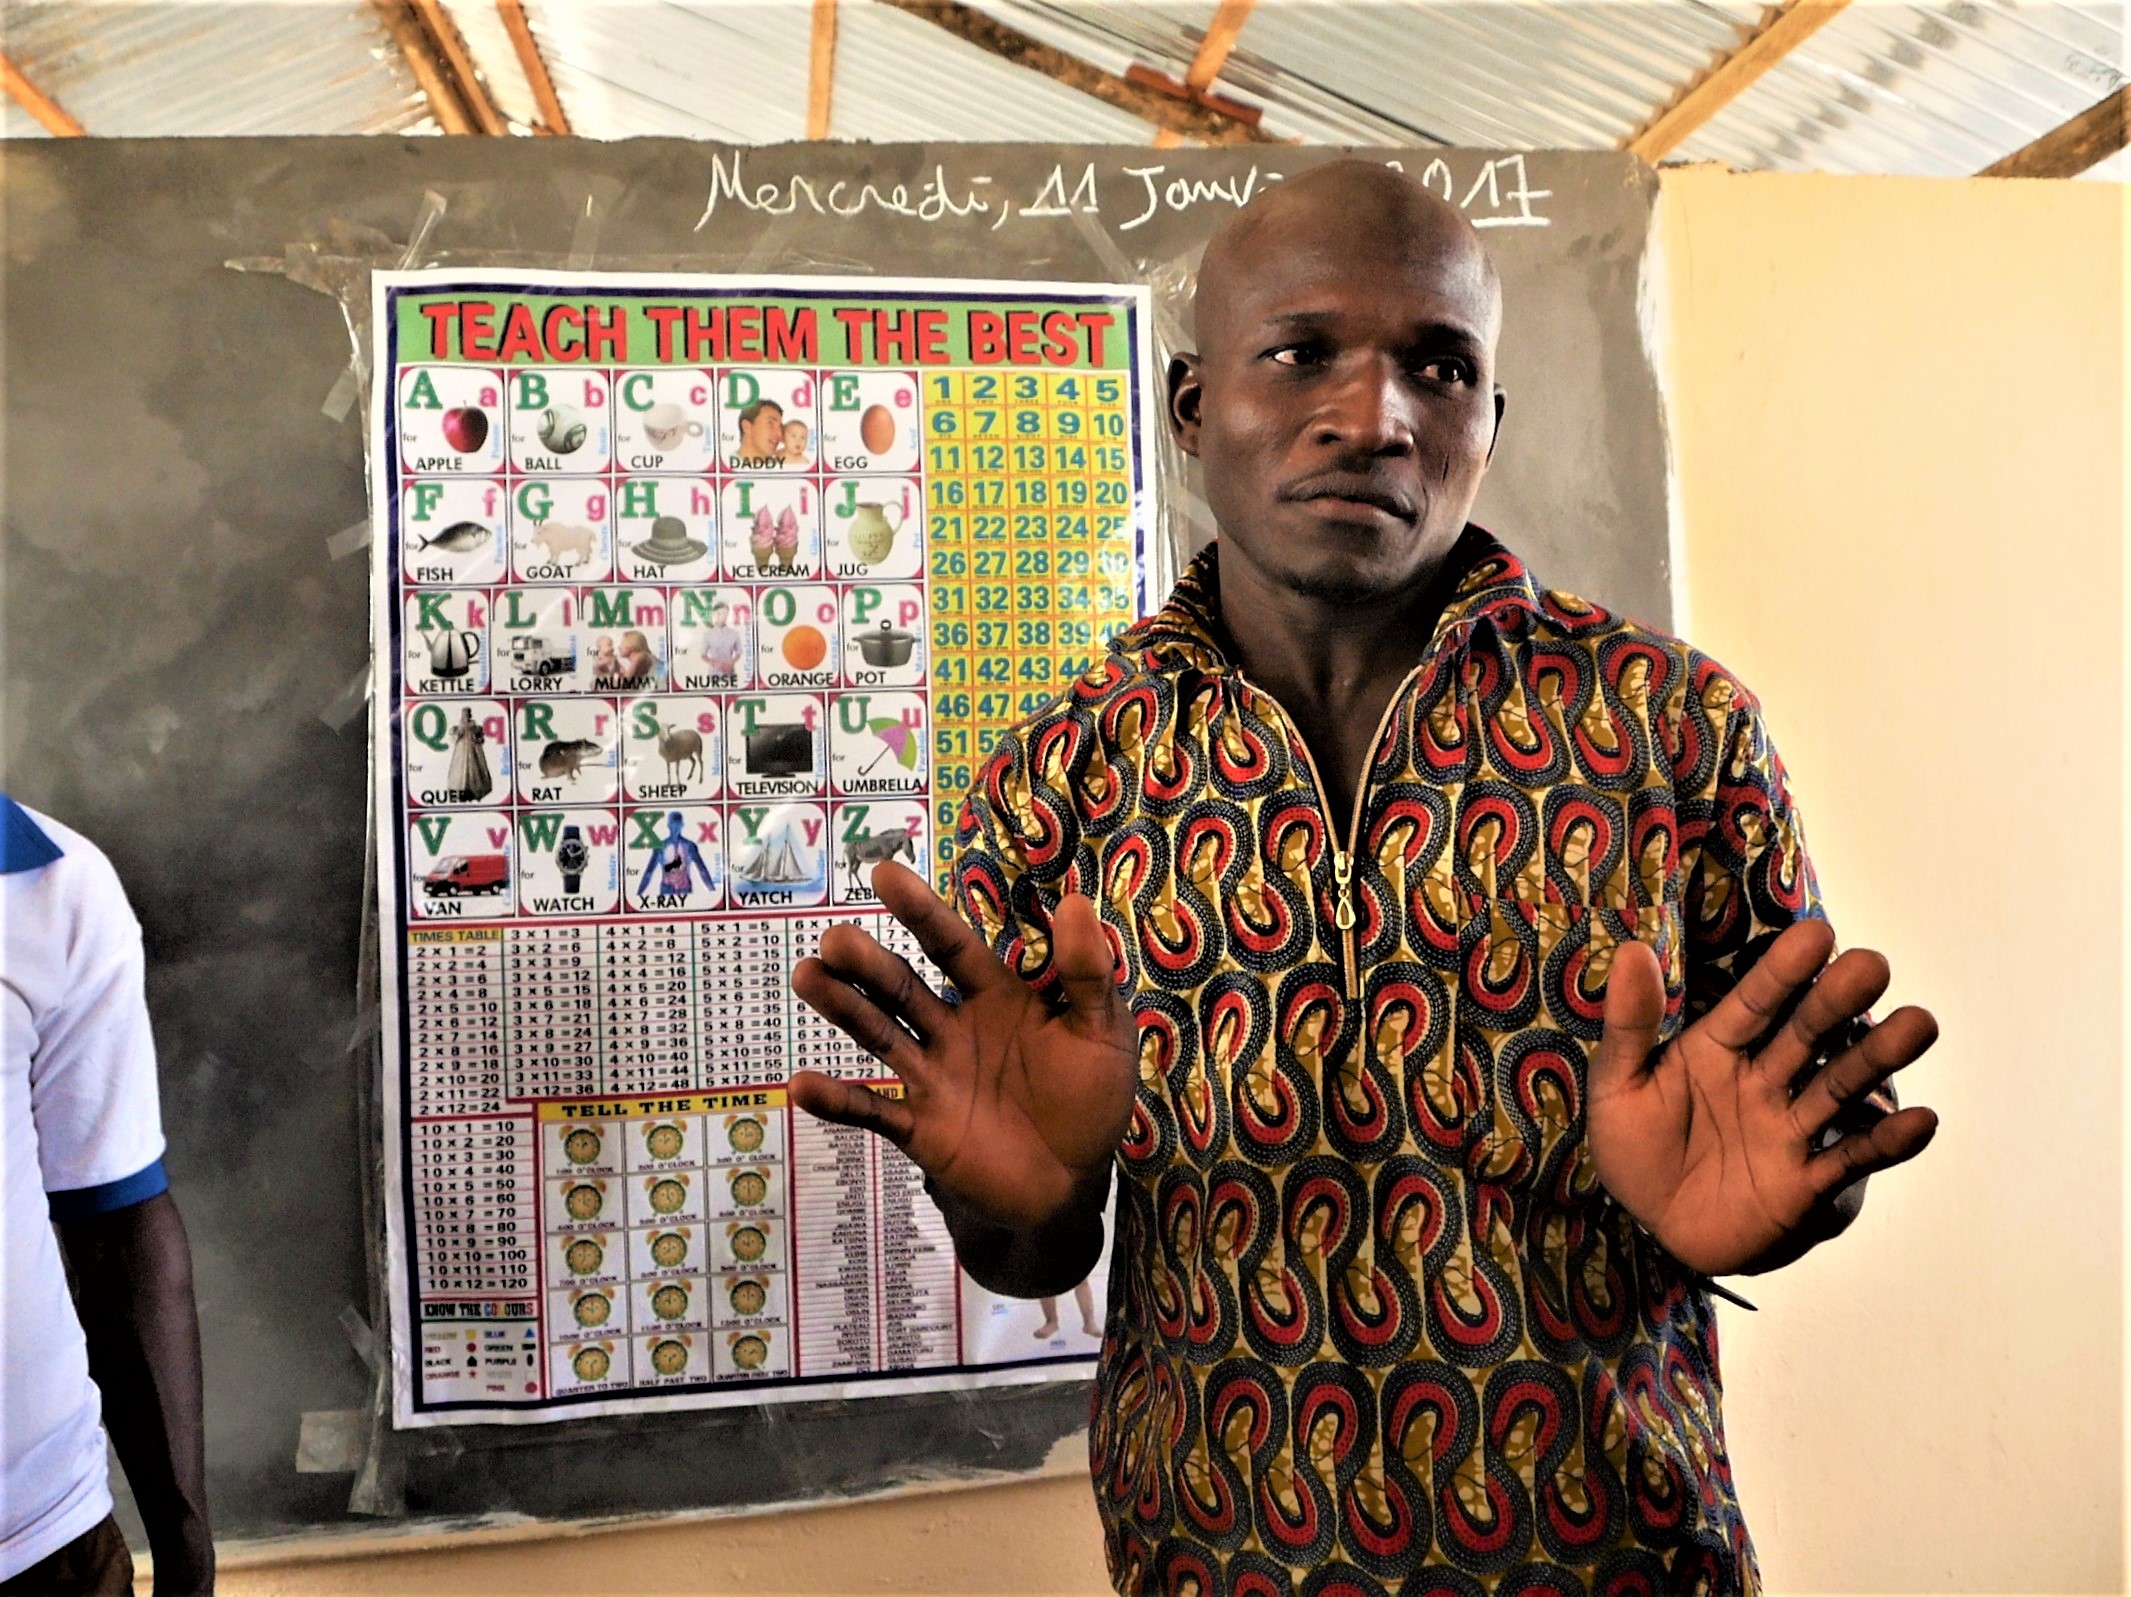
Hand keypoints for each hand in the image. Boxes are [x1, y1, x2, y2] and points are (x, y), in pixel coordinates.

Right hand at [790, 860, 1137, 1231]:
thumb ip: (1087, 973)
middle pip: (902, 987)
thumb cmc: (1089, 1100)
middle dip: (868, 962)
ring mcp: (932, 1078)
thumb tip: (1077, 901)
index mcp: (995, 997)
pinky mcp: (921, 1130)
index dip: (921, 911)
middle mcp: (954, 1029)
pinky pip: (873, 1112)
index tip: (884, 873)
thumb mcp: (1102, 1031)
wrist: (1072, 1186)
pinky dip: (839, 1101)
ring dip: (843, 1007)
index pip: (951, 946)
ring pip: (879, 1035)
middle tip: (836, 939)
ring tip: (808, 975)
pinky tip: (801, 1085)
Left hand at [1588, 918, 1939, 1276]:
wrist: (1657, 1230)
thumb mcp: (1619, 1086)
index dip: (1783, 971)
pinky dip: (1885, 1142)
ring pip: (1838, 1087)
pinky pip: (1850, 1160)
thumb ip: (1629, 1024)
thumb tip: (1631, 949)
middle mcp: (1764, 1080)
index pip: (1754, 1003)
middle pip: (1806, 1034)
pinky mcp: (1806, 1184)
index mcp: (1718, 1049)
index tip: (1817, 933)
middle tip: (1872, 965)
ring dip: (1877, 1058)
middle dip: (1837, 1002)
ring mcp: (1789, 1130)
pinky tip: (1921, 1120)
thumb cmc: (1637, 1149)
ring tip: (1919, 1023)